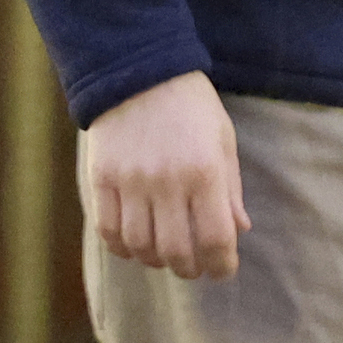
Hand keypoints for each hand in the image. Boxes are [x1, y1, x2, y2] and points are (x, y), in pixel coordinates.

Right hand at [86, 71, 251, 278]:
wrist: (140, 71)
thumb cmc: (191, 105)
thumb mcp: (223, 138)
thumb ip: (231, 187)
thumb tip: (240, 230)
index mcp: (205, 170)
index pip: (215, 237)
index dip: (221, 264)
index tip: (224, 271)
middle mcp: (167, 181)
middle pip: (176, 250)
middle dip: (189, 269)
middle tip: (194, 268)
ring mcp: (130, 181)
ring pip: (140, 246)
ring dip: (155, 261)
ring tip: (165, 256)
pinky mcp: (101, 178)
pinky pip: (108, 230)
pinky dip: (123, 247)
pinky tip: (135, 245)